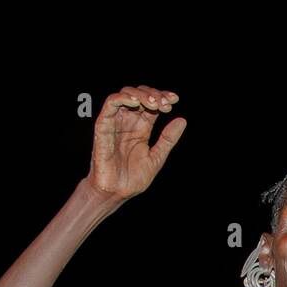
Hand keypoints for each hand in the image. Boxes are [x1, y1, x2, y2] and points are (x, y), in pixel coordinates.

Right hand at [87, 85, 185, 200]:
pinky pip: (110, 103)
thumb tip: (182, 120)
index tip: (175, 100)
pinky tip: (137, 103)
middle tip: (165, 104)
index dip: (163, 97)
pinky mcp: (103, 125)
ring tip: (154, 104)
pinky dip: (123, 98)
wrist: (116, 193)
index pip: (152, 104)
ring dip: (141, 94)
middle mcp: (128, 122)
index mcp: (141, 128)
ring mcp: (116, 122)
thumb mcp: (157, 157)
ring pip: (126, 94)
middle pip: (140, 95)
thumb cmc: (133, 179)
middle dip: (154, 95)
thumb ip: (168, 140)